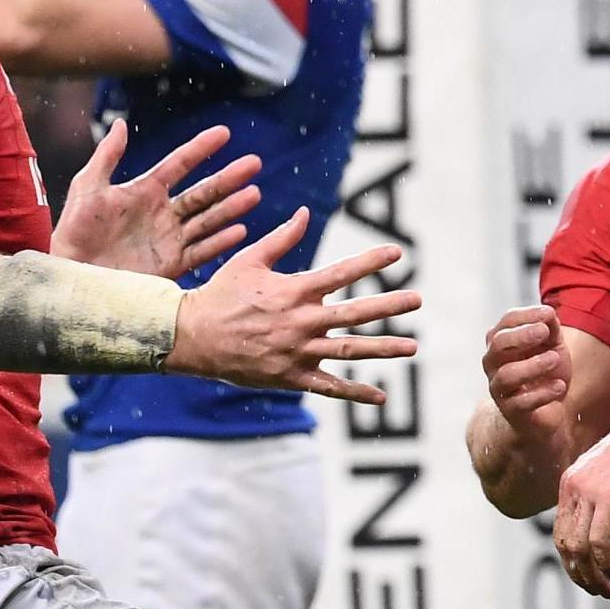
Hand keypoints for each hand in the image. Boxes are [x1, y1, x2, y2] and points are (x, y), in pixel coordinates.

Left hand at [51, 119, 260, 277]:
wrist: (71, 276)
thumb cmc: (74, 231)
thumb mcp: (88, 188)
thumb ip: (107, 156)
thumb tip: (122, 123)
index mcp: (145, 191)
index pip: (180, 164)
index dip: (200, 148)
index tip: (224, 132)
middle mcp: (163, 213)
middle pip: (203, 192)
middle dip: (229, 178)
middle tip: (253, 163)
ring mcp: (169, 239)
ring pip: (208, 219)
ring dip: (231, 207)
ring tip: (254, 194)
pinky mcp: (171, 265)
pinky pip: (201, 252)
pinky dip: (221, 242)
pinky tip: (240, 231)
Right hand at [167, 210, 419, 402]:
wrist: (192, 337)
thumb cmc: (221, 293)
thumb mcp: (250, 260)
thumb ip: (283, 238)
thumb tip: (305, 213)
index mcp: (294, 291)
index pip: (342, 273)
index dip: (372, 261)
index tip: (399, 252)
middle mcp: (301, 321)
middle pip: (355, 313)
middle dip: (390, 306)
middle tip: (418, 299)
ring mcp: (297, 352)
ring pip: (349, 351)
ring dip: (384, 349)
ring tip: (413, 346)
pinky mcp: (290, 378)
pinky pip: (329, 388)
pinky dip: (356, 392)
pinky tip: (382, 395)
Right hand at [483, 304, 572, 447]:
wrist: (546, 411)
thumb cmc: (544, 372)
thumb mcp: (552, 345)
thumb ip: (551, 328)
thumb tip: (548, 314)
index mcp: (502, 341)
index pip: (507, 322)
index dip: (527, 315)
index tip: (548, 314)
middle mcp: (494, 363)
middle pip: (498, 344)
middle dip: (522, 336)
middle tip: (545, 332)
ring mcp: (500, 388)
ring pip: (507, 375)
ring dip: (534, 365)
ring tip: (555, 359)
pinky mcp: (511, 411)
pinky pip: (521, 403)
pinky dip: (542, 393)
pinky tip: (559, 386)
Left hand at [553, 414, 609, 597]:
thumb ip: (601, 500)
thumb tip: (604, 528)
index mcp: (570, 484)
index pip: (561, 533)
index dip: (572, 561)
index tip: (589, 576)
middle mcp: (573, 489)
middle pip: (565, 545)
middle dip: (579, 574)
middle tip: (599, 590)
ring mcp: (588, 492)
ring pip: (579, 548)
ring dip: (592, 576)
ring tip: (608, 589)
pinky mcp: (609, 497)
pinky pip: (599, 541)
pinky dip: (604, 563)